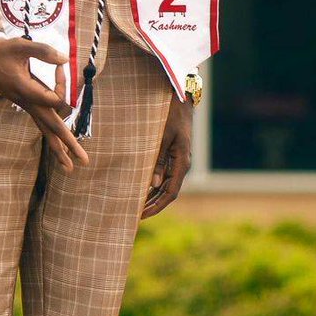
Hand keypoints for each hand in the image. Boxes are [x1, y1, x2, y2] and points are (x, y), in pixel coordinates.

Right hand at [0, 37, 89, 171]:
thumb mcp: (19, 46)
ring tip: (69, 167)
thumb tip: (64, 59)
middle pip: (51, 127)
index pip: (54, 99)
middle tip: (85, 161)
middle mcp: (26, 102)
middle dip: (68, 144)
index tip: (60, 65)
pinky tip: (55, 143)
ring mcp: (25, 104)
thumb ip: (43, 51)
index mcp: (26, 90)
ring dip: (58, 147)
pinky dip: (49, 134)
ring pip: (44, 129)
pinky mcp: (24, 103)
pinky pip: (39, 122)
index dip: (62, 83)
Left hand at [141, 95, 192, 218]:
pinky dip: (153, 182)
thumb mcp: (163, 136)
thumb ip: (158, 160)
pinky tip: (142, 186)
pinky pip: (164, 173)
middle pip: (167, 192)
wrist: (180, 99)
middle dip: (153, 205)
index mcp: (182, 163)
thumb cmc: (170, 115)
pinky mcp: (173, 153)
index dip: (156, 206)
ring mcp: (178, 160)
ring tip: (136, 205)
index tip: (142, 215)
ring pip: (165, 184)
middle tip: (134, 215)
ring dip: (152, 195)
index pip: (170, 193)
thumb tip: (153, 184)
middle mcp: (181, 165)